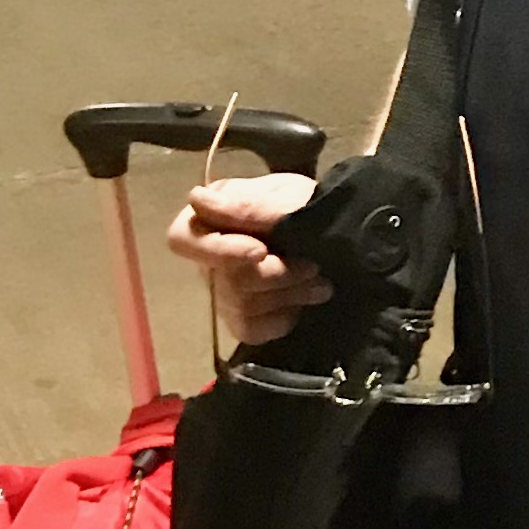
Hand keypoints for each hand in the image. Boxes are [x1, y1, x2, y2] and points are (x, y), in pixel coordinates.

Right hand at [166, 172, 330, 347]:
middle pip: (224, 279)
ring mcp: (224, 289)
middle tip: (313, 266)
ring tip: (321, 283)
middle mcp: (209, 256)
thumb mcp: (291, 198)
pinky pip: (250, 330)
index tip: (259, 251)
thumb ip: (249, 206)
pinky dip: (282, 319)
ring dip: (289, 294)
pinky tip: (303, 305)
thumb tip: (196, 199)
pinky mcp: (243, 318)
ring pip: (240, 306)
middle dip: (276, 274)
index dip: (218, 250)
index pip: (183, 238)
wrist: (345, 233)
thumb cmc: (311, 206)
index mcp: (211, 216)